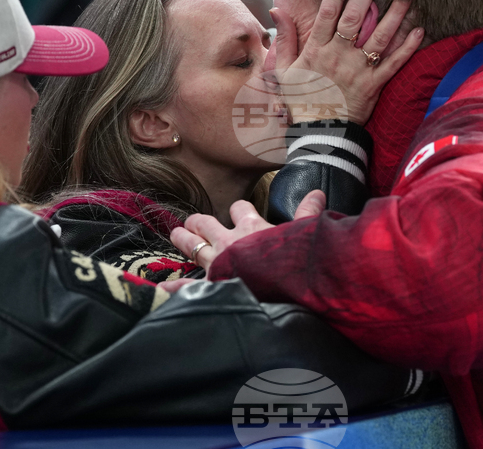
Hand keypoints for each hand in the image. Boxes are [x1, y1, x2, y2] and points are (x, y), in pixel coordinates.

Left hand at [170, 190, 325, 274]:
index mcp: (252, 227)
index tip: (239, 211)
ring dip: (184, 239)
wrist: (286, 289)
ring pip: (194, 246)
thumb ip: (308, 212)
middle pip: (207, 224)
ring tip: (176, 234)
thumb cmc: (295, 261)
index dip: (239, 209)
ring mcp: (217, 263)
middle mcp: (230, 241)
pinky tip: (164, 288)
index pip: (240, 209)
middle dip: (199, 221)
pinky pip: (190, 285)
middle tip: (192, 221)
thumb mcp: (305, 232)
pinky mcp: (212, 285)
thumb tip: (318, 193)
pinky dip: (177, 287)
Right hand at [270, 0, 423, 125]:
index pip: (327, 13)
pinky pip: (394, 63)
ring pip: (379, 38)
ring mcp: (358, 70)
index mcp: (317, 50)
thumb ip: (284, 39)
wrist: (319, 133)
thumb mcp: (283, 70)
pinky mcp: (375, 85)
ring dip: (394, 15)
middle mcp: (339, 56)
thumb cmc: (300, 100)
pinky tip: (420, 30)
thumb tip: (276, 10)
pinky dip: (408, 47)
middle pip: (355, 18)